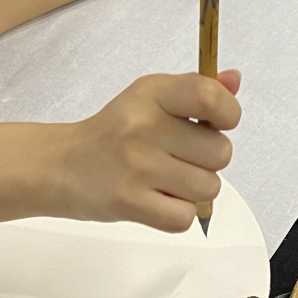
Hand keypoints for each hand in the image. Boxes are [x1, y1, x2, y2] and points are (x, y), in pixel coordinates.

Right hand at [58, 70, 240, 232]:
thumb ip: (197, 89)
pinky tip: (157, 198)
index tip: (215, 123)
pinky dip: (177, 214)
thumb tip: (234, 80)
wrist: (63, 165)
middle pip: (220, 152)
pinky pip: (185, 217)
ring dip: (193, 189)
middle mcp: (144, 125)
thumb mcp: (152, 98)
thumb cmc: (115, 132)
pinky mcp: (129, 202)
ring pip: (209, 188)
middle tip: (179, 157)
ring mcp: (137, 165)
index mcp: (152, 93)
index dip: (228, 114)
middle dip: (208, 160)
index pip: (209, 97)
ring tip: (165, 179)